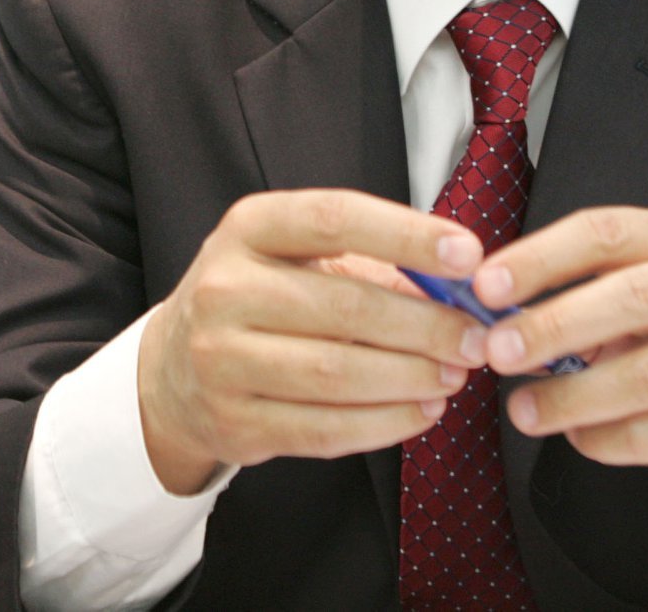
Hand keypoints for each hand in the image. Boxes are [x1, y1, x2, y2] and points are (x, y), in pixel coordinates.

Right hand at [138, 188, 489, 493]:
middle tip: (476, 337)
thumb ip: (372, 263)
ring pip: (338, 373)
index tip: (469, 254)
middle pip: (345, 305)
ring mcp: (221, 360)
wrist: (171, 370)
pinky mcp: (233, 424)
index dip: (407, 234)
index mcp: (249, 228)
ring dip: (411, 378)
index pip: (335, 218)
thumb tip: (460, 288)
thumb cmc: (256, 298)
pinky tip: (421, 412)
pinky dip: (385, 424)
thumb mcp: (294, 257)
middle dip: (426, 325)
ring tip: (455, 376)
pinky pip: (324, 429)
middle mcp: (225, 289)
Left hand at [474, 207, 647, 527]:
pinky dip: (604, 439)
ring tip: (522, 410)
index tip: (485, 287)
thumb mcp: (620, 304)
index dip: (542, 258)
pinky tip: (576, 437)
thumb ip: (564, 300)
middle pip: (634, 296)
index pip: (607, 234)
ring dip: (573, 395)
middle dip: (556, 323)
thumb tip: (487, 317)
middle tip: (497, 349)